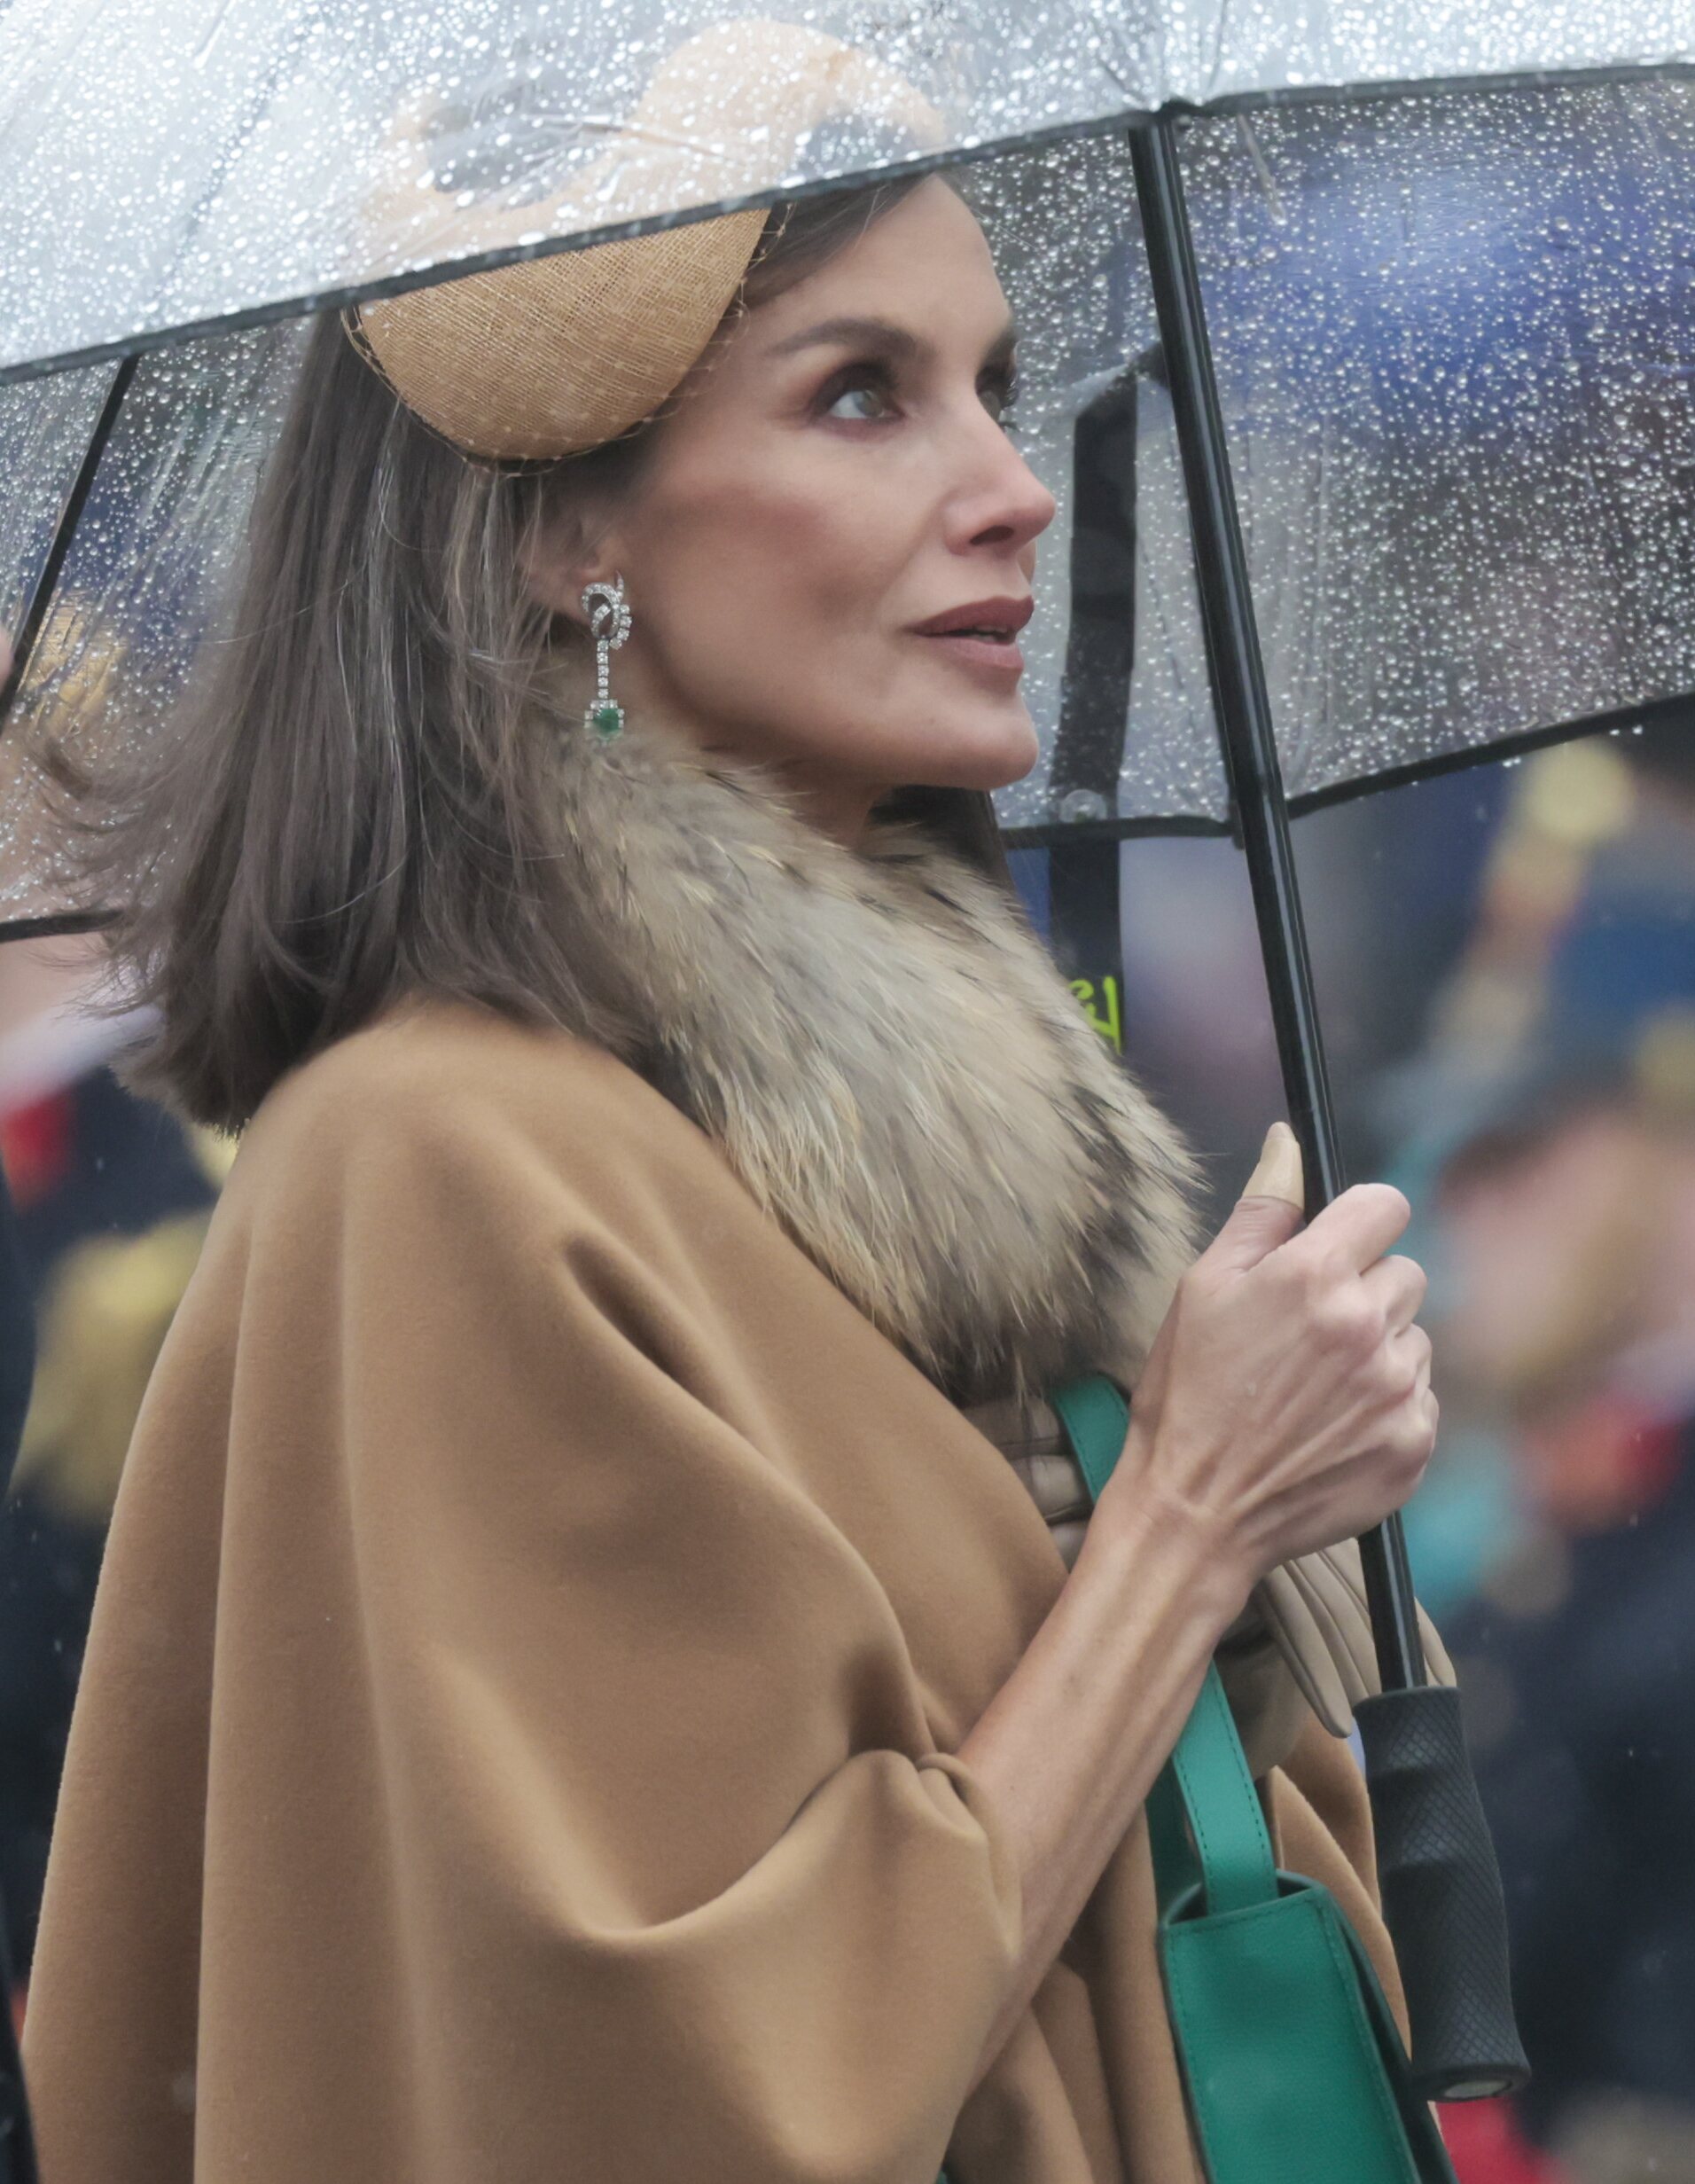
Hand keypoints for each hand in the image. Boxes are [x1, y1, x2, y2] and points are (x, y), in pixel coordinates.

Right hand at [1099, 1122, 1436, 1594]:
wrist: (1197, 1514)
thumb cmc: (1188, 1396)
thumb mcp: (1203, 1288)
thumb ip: (1261, 1211)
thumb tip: (1287, 1143)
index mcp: (1314, 1276)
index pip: (1386, 1206)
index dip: (1358, 1223)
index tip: (1336, 1249)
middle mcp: (1367, 1327)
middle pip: (1404, 1272)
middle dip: (1363, 1291)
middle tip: (1305, 1336)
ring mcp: (1397, 1390)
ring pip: (1413, 1337)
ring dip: (1377, 1351)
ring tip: (1316, 1390)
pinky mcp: (1414, 1444)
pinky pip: (1420, 1398)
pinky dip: (1386, 1408)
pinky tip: (1333, 1428)